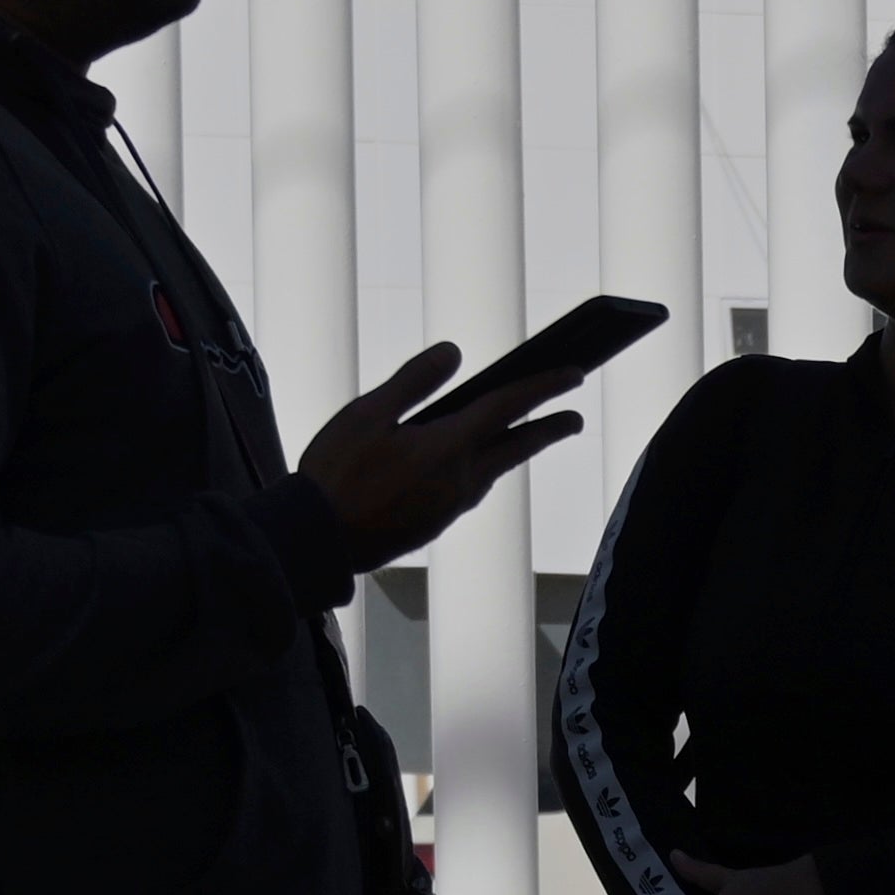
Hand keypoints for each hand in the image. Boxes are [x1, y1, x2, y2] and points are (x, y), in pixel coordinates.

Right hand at [296, 343, 582, 570]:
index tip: (575, 374)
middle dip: (549, 428)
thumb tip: (454, 352)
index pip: (508, 407)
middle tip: (574, 417)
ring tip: (527, 433)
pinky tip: (475, 462)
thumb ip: (414, 381)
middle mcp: (461, 479)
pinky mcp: (437, 522)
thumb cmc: (337, 472)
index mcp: (448, 446)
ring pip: (496, 469)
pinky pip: (473, 487)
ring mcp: (452, 505)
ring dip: (517, 448)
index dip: (544, 387)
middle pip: (517, 445)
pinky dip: (486, 467)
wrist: (320, 541)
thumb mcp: (366, 414)